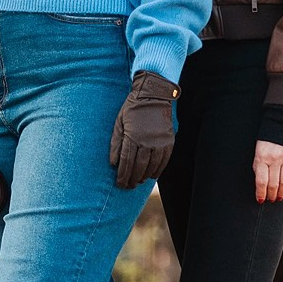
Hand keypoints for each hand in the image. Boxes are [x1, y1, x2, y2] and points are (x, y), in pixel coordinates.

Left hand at [108, 71, 179, 187]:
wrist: (154, 95)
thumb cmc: (133, 108)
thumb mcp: (119, 122)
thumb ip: (116, 143)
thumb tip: (113, 163)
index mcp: (132, 136)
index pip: (126, 162)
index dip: (123, 175)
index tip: (120, 183)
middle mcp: (146, 141)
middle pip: (138, 167)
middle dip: (132, 179)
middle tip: (128, 186)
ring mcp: (159, 141)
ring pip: (151, 166)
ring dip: (144, 176)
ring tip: (138, 182)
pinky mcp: (169, 141)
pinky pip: (163, 160)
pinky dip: (157, 170)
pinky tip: (151, 175)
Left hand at [254, 141, 282, 202]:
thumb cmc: (267, 140)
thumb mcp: (258, 152)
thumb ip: (259, 167)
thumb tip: (260, 185)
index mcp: (262, 158)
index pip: (261, 181)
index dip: (261, 193)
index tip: (260, 200)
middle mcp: (275, 160)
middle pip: (273, 184)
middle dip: (271, 195)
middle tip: (270, 200)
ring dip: (281, 193)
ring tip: (278, 198)